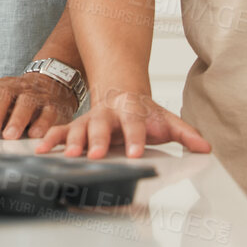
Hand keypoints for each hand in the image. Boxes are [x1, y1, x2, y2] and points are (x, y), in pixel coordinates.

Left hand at [0, 73, 78, 139]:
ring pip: (26, 101)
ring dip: (17, 119)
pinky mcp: (53, 105)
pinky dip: (42, 123)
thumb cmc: (12, 100)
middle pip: (1, 95)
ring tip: (9, 136)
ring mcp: (35, 94)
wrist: (49, 86)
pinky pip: (48, 111)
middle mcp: (14, 87)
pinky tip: (34, 134)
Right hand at [34, 88, 210, 158]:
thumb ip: (185, 133)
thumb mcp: (166, 119)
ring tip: (69, 155)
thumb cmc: (144, 111)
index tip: (135, 154)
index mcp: (130, 111)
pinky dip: (50, 139)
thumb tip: (206, 148)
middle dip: (98, 140)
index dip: (135, 138)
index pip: (135, 125)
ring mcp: (89, 119)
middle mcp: (107, 114)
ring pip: (78, 128)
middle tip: (98, 155)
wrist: (121, 90)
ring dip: (72, 141)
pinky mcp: (76, 126)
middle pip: (102, 126)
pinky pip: (60, 131)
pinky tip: (41, 150)